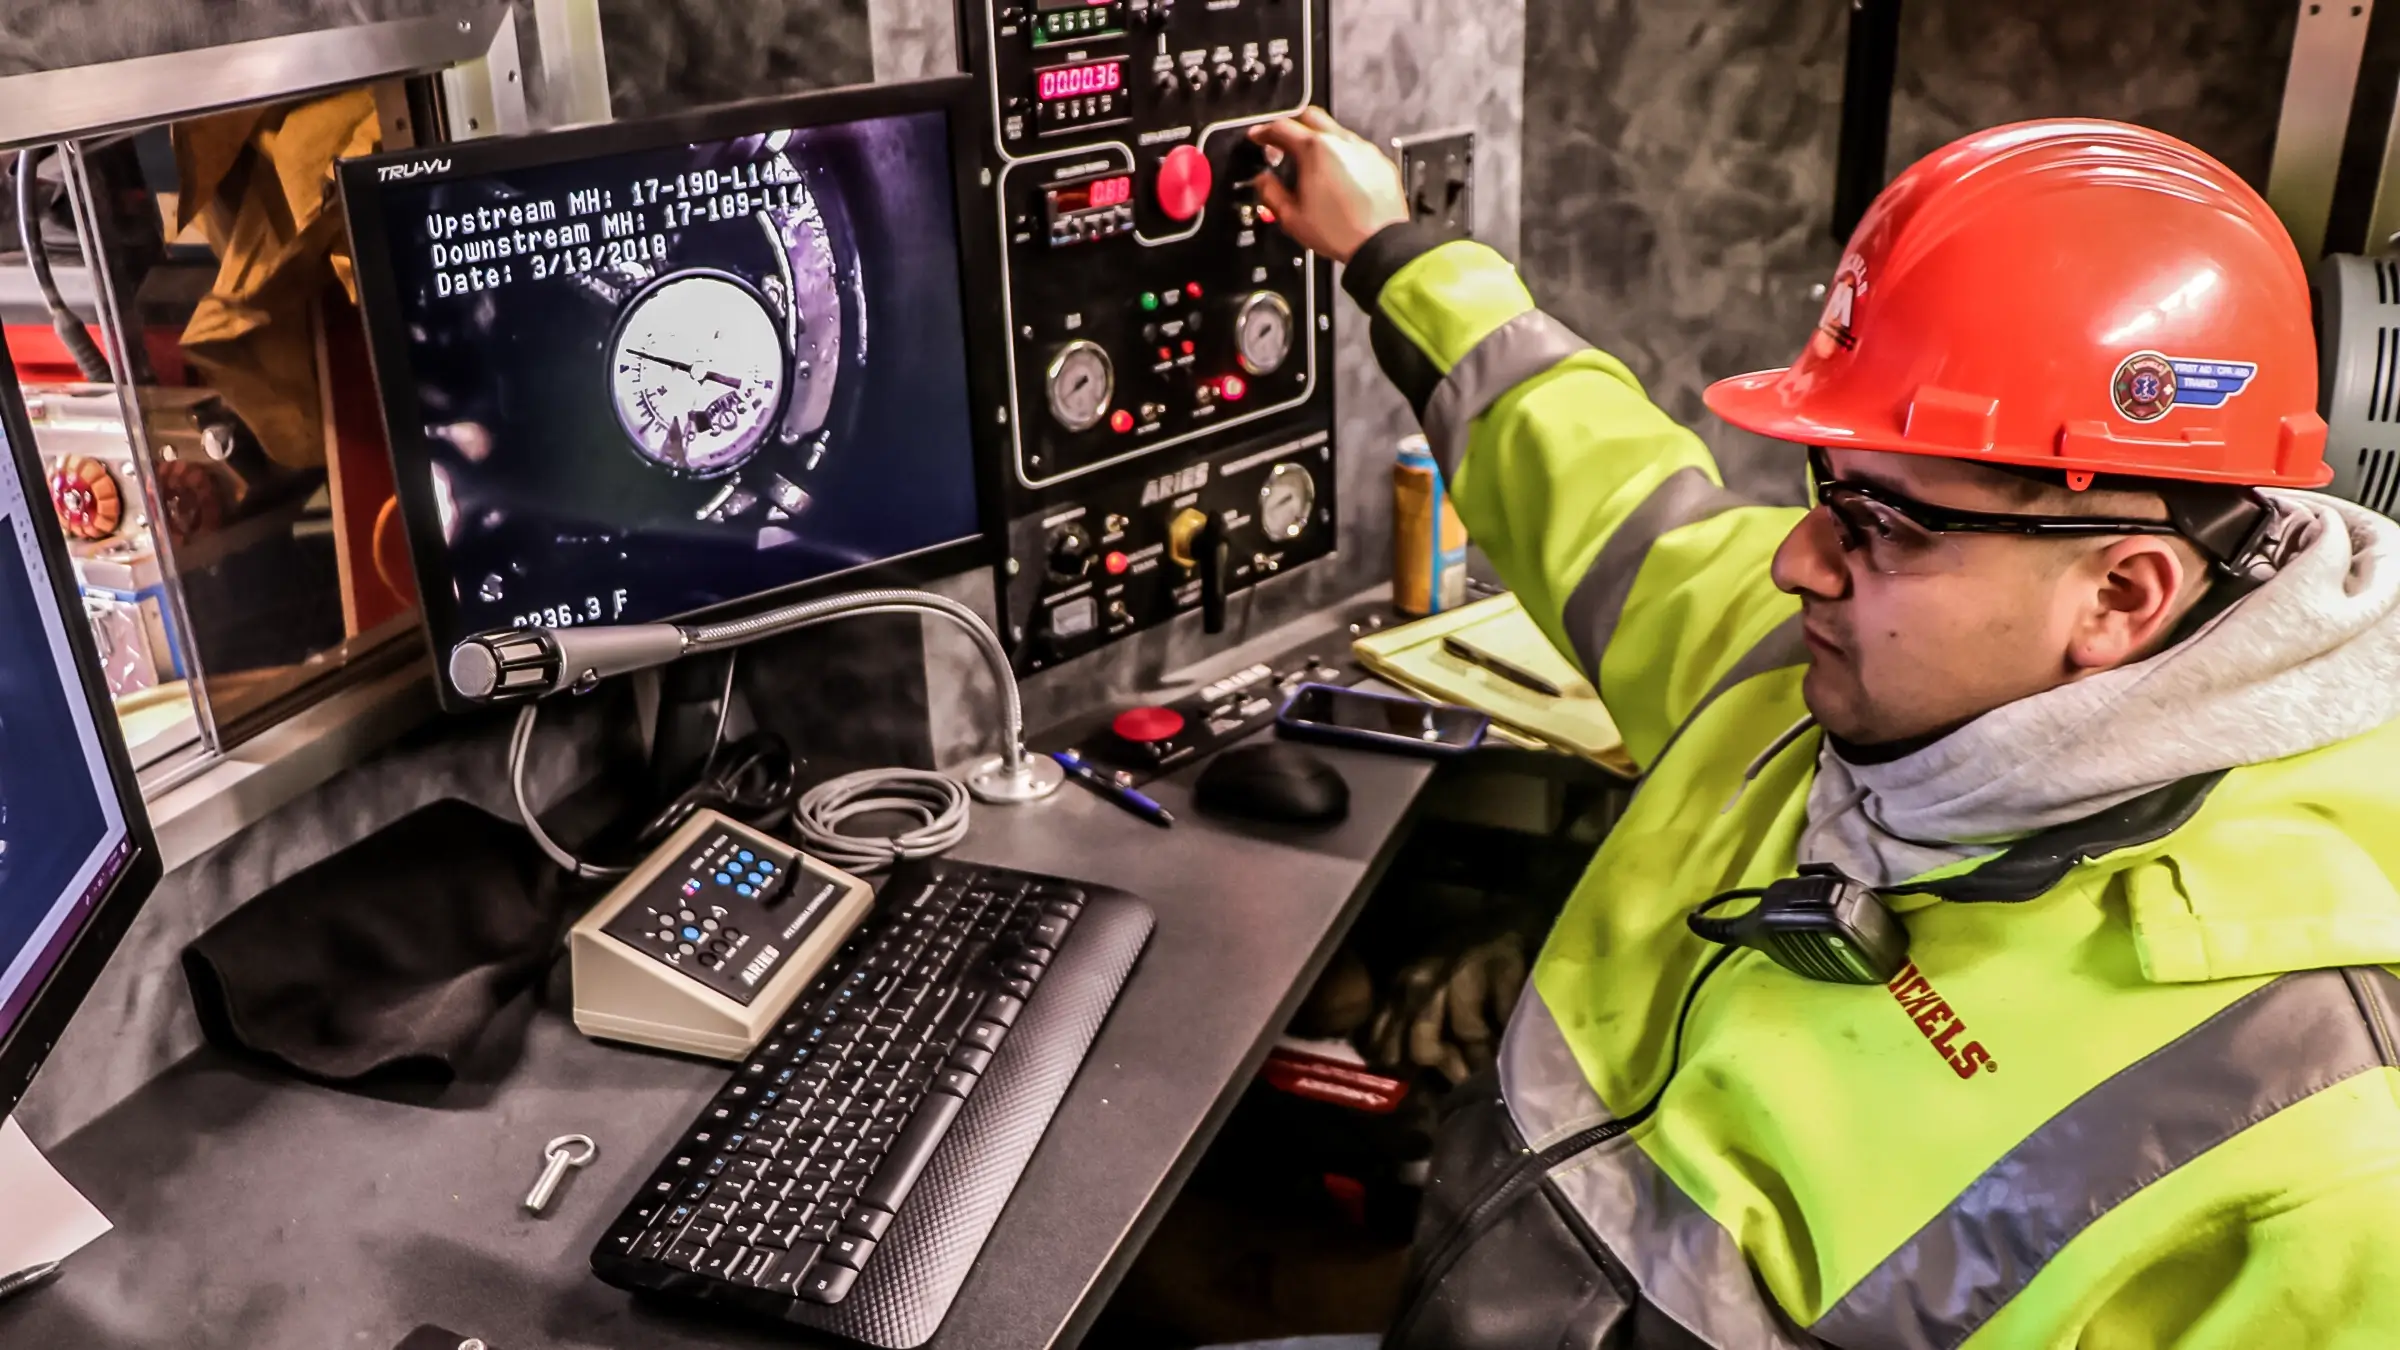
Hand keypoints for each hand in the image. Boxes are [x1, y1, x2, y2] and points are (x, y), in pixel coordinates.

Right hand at [1247, 108, 1408, 263]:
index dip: (1265, 131)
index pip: (1282, 128)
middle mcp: (1341, 142)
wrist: (1380, 244)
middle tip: (1284, 143)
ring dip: (1320, 140)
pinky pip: (1357, 149)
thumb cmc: (1338, 232)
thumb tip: (1263, 181)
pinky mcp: (1381, 162)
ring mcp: (1364, 150)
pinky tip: (1338, 176)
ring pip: (1336, 131)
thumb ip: (1271, 193)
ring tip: (1313, 165)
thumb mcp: (1292, 218)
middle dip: (1293, 125)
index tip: (1258, 136)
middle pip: (1311, 116)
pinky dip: (1343, 155)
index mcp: (1315, 150)